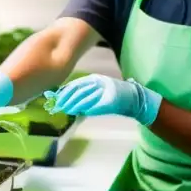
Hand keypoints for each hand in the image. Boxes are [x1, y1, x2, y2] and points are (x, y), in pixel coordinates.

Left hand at [46, 74, 161, 125]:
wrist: (134, 99)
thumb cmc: (116, 96)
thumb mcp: (100, 90)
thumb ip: (87, 93)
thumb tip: (69, 99)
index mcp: (97, 79)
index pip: (77, 83)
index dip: (65, 91)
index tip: (56, 97)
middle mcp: (100, 82)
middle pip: (79, 90)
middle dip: (66, 98)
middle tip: (57, 105)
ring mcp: (105, 91)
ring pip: (85, 97)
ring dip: (72, 104)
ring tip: (64, 109)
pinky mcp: (110, 101)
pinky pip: (94, 104)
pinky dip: (84, 108)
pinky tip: (76, 111)